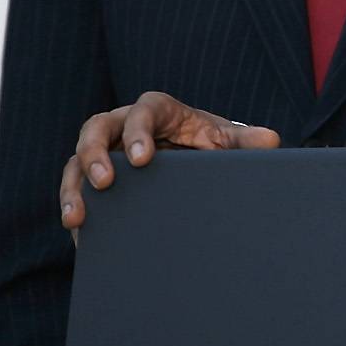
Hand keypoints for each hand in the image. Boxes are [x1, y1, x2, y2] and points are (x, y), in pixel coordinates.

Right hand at [59, 91, 279, 237]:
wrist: (191, 157)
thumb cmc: (206, 142)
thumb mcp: (224, 140)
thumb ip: (244, 141)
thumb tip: (272, 141)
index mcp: (157, 110)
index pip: (142, 111)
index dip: (138, 131)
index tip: (142, 158)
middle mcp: (122, 125)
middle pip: (95, 128)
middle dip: (94, 154)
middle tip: (103, 182)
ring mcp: (104, 151)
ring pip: (76, 161)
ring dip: (74, 188)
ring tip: (77, 218)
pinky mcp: (94, 177)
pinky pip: (76, 189)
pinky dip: (75, 209)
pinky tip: (80, 235)